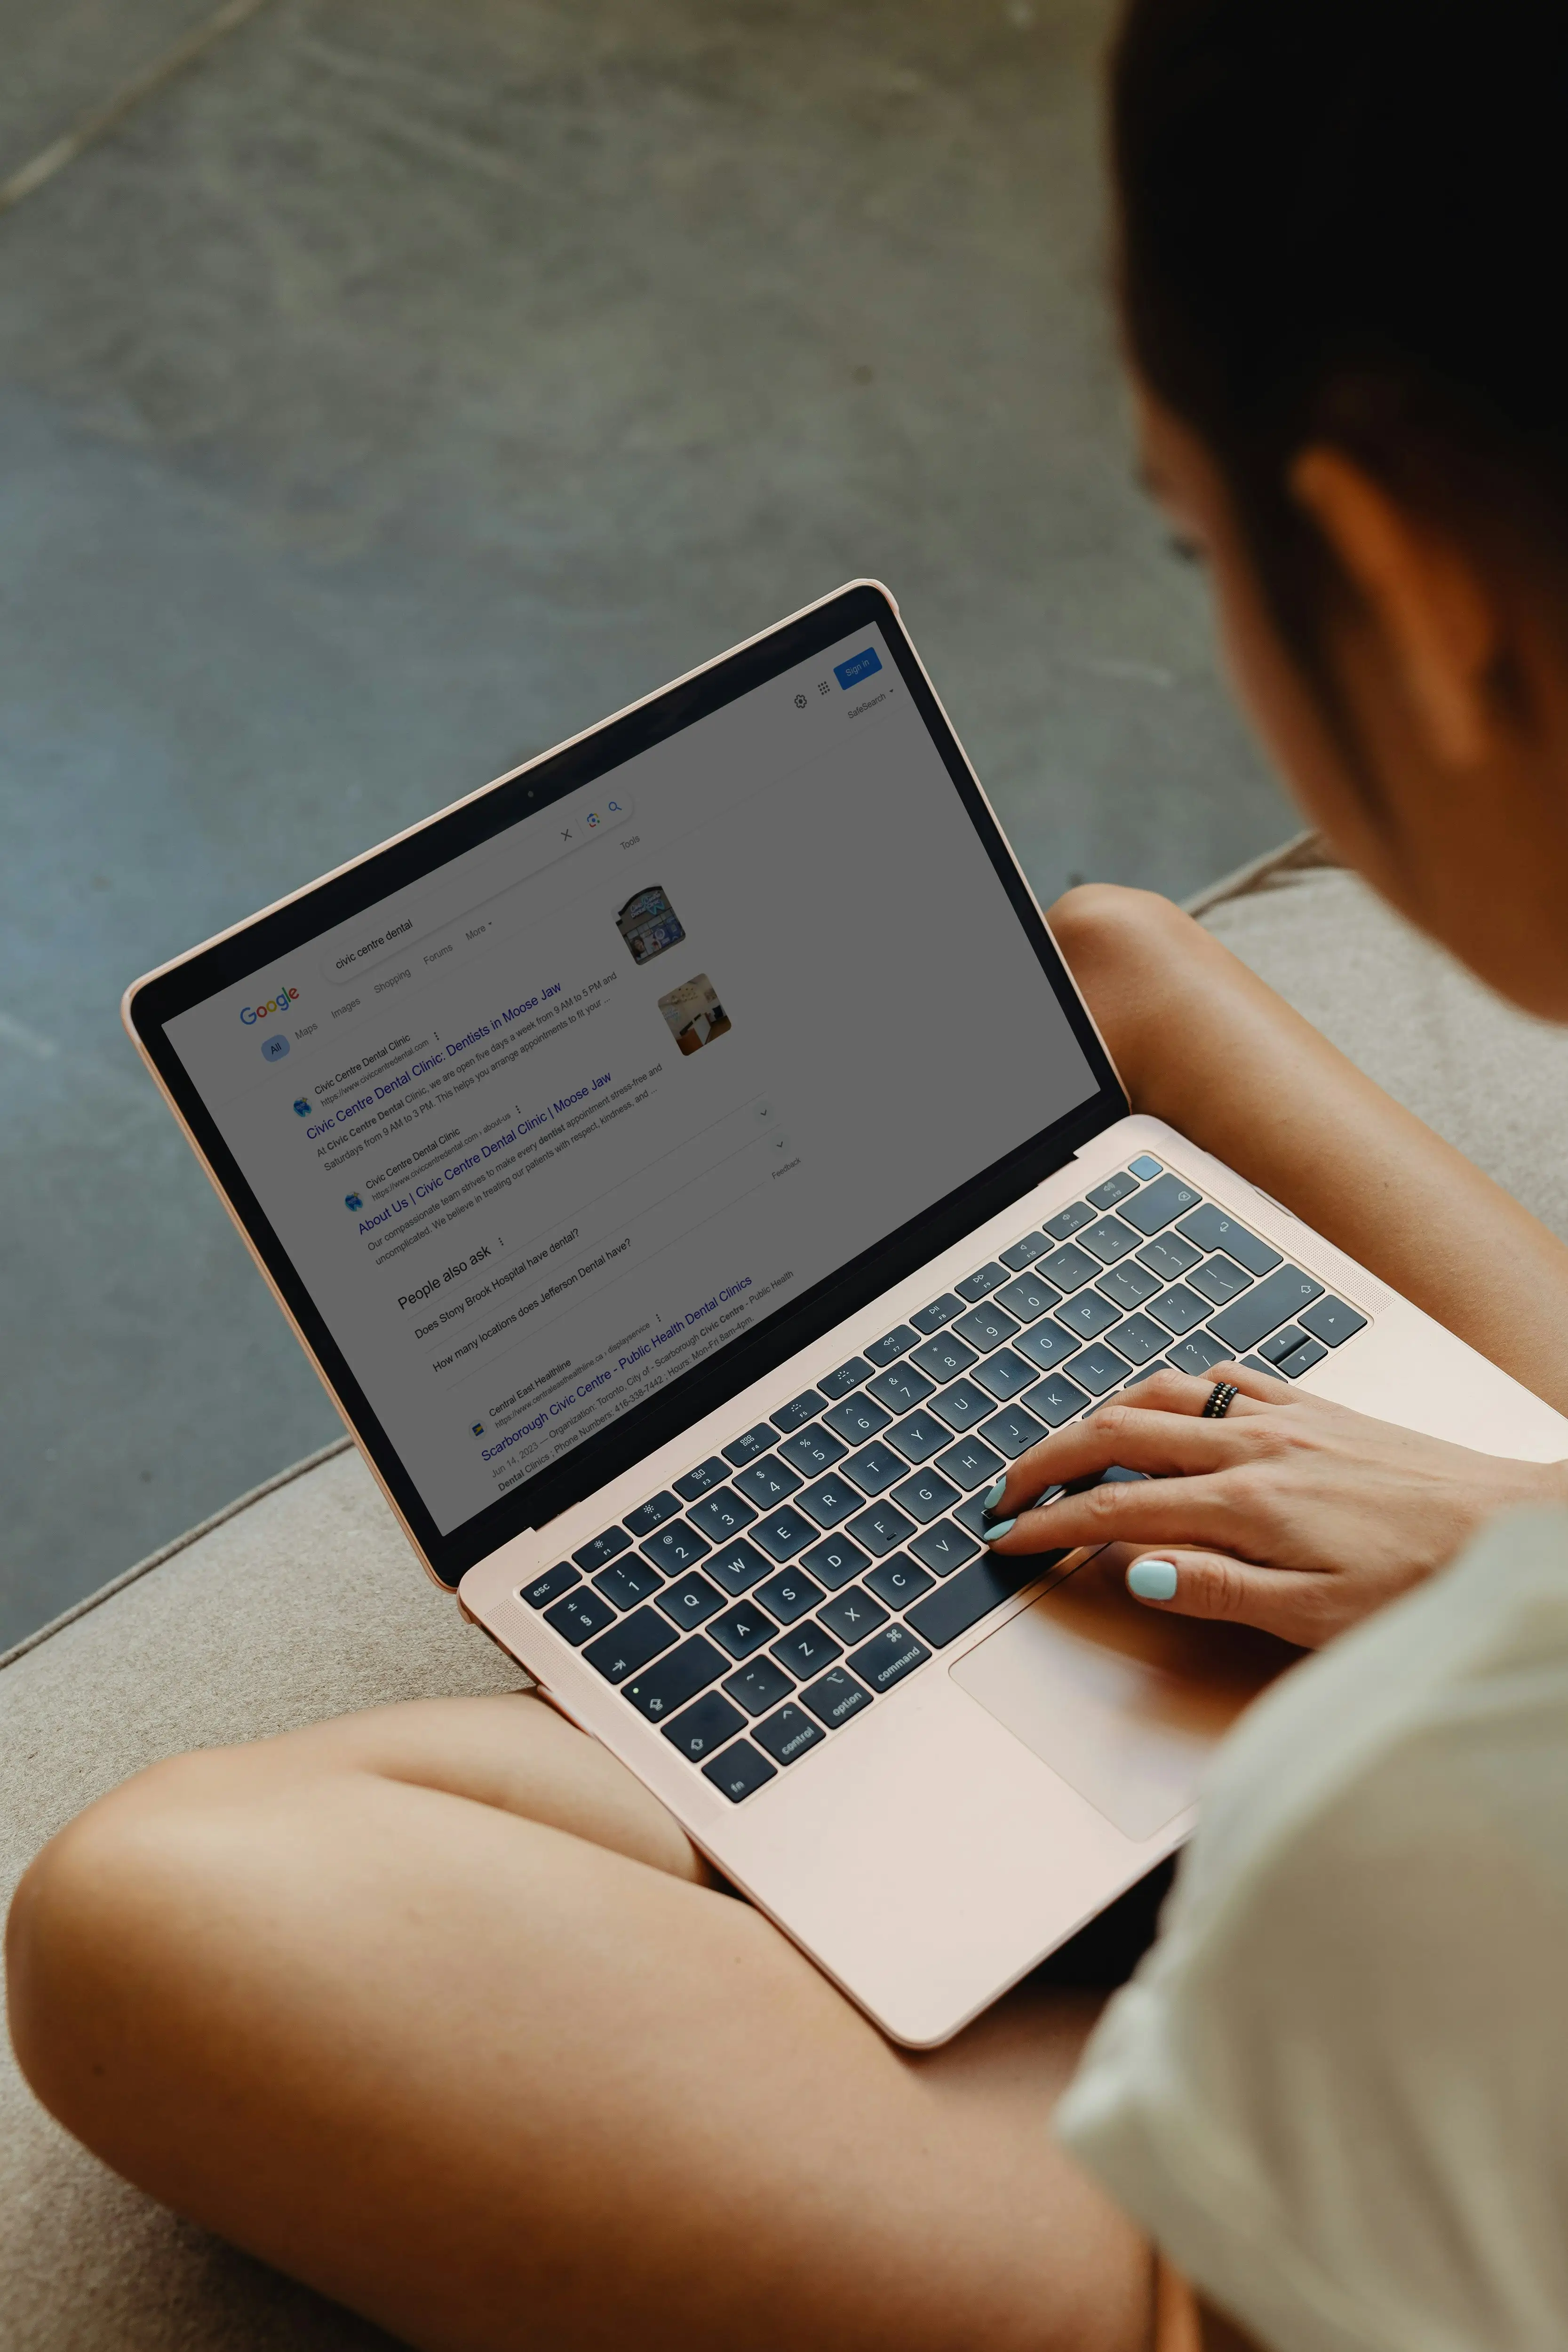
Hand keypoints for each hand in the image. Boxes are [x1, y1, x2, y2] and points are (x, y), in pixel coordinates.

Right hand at [980, 1363, 1565, 1646]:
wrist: (1512, 1529)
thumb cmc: (1424, 1582)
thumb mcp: (1313, 1615)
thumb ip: (1213, 1588)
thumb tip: (1128, 1571)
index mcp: (1244, 1504)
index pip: (1111, 1511)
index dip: (1046, 1528)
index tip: (1005, 1541)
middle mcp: (1255, 1446)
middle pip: (1116, 1435)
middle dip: (1046, 1460)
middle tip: (1007, 1492)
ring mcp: (1285, 1418)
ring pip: (1162, 1393)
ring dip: (1100, 1416)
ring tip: (1069, 1447)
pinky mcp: (1318, 1407)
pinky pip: (1227, 1377)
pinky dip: (1180, 1388)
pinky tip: (1176, 1405)